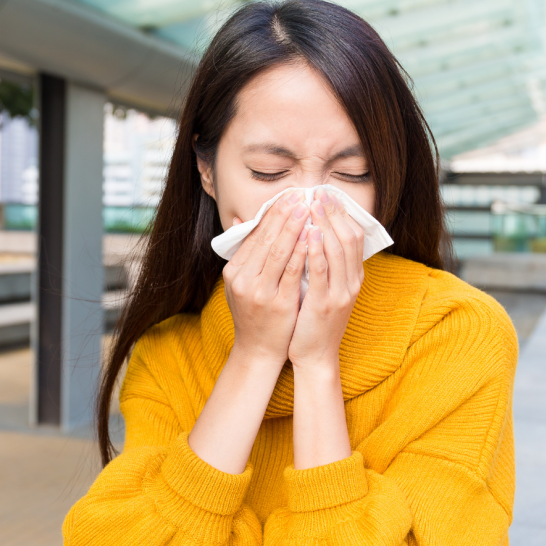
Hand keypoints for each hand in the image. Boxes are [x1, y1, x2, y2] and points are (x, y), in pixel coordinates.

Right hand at [222, 190, 309, 366]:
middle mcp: (243, 280)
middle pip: (266, 239)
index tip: (287, 196)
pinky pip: (292, 272)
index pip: (255, 235)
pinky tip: (311, 238)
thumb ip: (244, 253)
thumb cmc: (254, 314)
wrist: (258, 350)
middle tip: (299, 195)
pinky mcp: (279, 303)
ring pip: (279, 252)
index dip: (272, 213)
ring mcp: (260, 292)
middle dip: (284, 214)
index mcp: (234, 272)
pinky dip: (302, 252)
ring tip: (307, 208)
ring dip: (294, 227)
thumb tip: (243, 219)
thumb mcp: (241, 283)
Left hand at [287, 188, 364, 368]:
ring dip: (325, 225)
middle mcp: (351, 282)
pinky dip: (316, 250)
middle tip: (319, 193)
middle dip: (333, 213)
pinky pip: (322, 271)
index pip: (354, 236)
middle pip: (349, 238)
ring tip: (313, 206)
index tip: (327, 195)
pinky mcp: (325, 304)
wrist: (315, 356)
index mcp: (352, 277)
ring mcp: (340, 293)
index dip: (341, 214)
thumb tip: (312, 233)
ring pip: (338, 250)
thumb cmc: (314, 321)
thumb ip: (323, 264)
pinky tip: (308, 234)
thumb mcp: (325, 289)